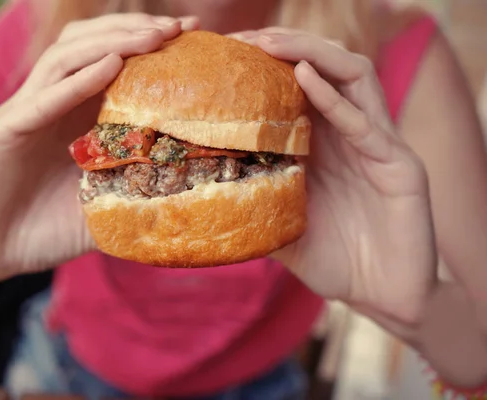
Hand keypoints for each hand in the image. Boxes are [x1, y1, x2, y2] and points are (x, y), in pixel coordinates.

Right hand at [0, 14, 197, 283]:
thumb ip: (136, 194)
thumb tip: (190, 192)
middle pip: (88, 45)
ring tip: (153, 37)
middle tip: (177, 27)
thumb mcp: (102, 210)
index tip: (192, 34)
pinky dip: (78, 81)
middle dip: (133, 30)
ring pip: (64, 59)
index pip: (110, 61)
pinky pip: (42, 100)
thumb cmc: (42, 232)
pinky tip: (111, 66)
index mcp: (72, 116)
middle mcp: (48, 105)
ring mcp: (21, 114)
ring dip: (110, 43)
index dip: (147, 42)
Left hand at [230, 28, 437, 326]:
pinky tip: (304, 78)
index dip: (265, 66)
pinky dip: (334, 98)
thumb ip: (255, 208)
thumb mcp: (283, 230)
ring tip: (269, 44)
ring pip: (353, 76)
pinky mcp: (400, 166)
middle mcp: (352, 135)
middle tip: (242, 40)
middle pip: (324, 68)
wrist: (384, 296)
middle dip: (284, 46)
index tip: (224, 56)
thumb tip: (202, 199)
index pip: (297, 87)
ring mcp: (378, 146)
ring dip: (311, 53)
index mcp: (325, 145)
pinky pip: (366, 124)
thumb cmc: (336, 261)